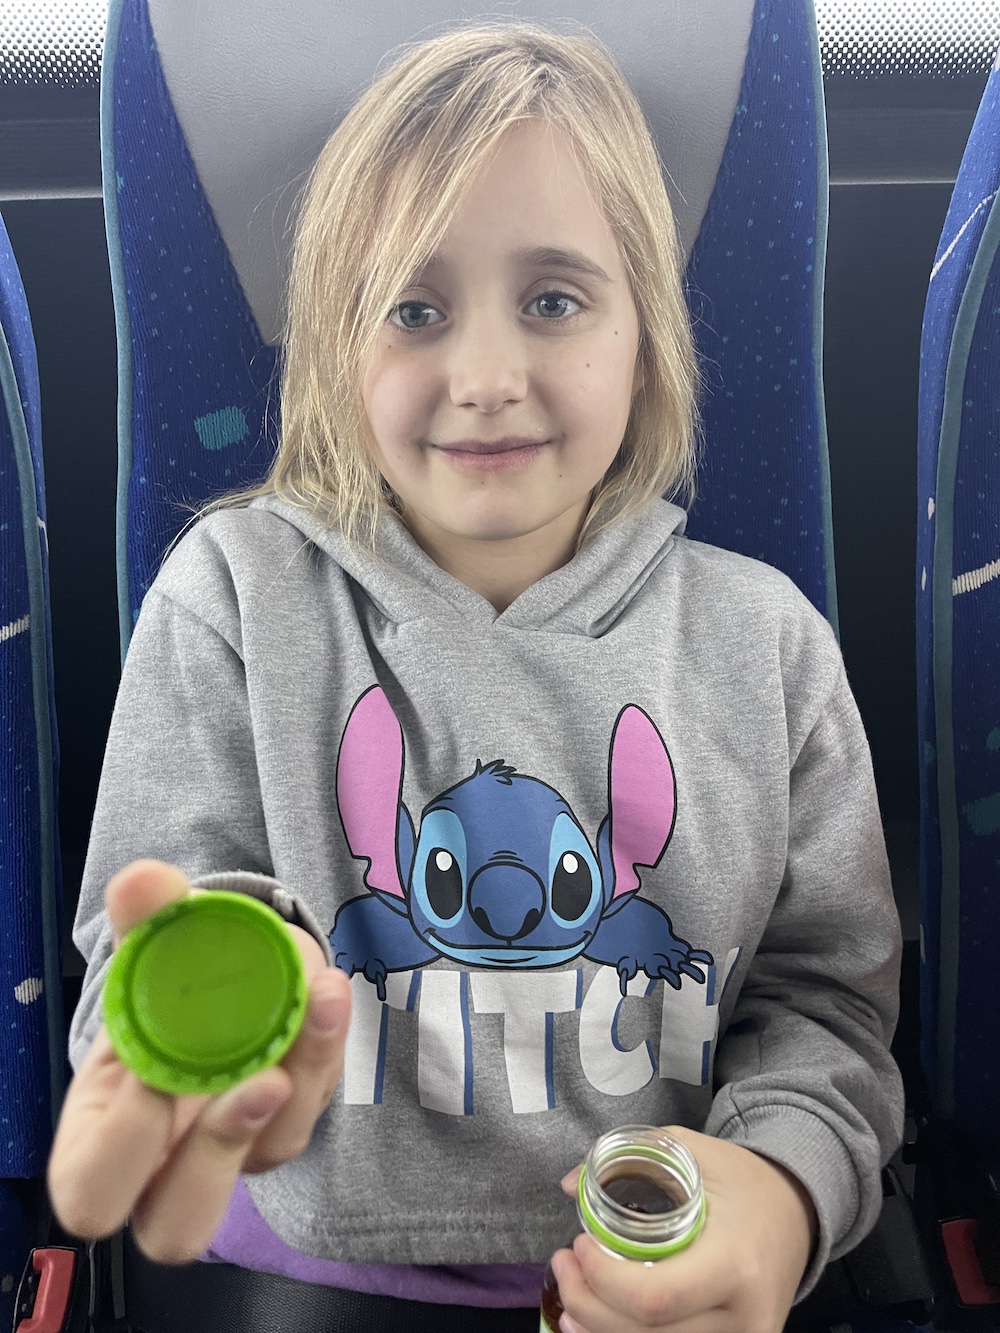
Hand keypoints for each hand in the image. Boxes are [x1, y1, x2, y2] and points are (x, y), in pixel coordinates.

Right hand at [48, 860, 350, 1262]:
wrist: (218, 975)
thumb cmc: (160, 985)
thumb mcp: (150, 948)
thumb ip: (146, 917)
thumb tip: (143, 880)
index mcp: (101, 1133)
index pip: (92, 1188)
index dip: (120, 1148)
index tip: (152, 1076)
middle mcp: (168, 1162)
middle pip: (178, 1225)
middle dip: (218, 1156)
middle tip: (259, 1081)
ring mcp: (238, 1148)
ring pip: (270, 1151)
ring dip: (300, 1079)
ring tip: (316, 1000)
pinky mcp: (290, 1118)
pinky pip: (314, 1100)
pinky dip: (324, 1044)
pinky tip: (328, 993)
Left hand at [550, 1126, 816, 1332]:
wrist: (799, 1213)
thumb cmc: (741, 1180)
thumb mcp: (690, 1151)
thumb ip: (630, 1159)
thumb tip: (569, 1184)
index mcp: (735, 1262)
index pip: (656, 1298)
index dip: (605, 1281)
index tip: (577, 1245)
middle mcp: (744, 1316)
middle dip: (589, 1306)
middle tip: (560, 1268)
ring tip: (568, 1303)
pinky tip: (599, 1326)